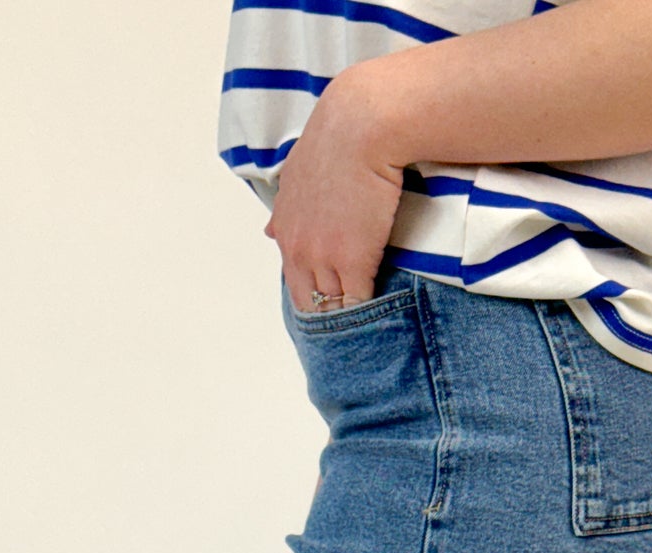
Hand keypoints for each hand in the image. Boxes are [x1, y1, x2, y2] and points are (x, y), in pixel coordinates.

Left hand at [264, 68, 407, 312]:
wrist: (361, 125)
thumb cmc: (337, 138)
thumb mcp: (297, 172)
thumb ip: (285, 208)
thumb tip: (268, 231)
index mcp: (285, 229)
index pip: (296, 282)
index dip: (316, 296)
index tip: (333, 303)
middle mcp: (299, 248)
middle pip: (310, 303)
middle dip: (328, 315)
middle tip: (351, 328)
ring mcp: (324, 258)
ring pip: (333, 307)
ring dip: (349, 317)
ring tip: (369, 328)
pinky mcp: (354, 263)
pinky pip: (358, 302)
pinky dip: (370, 311)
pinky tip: (384, 316)